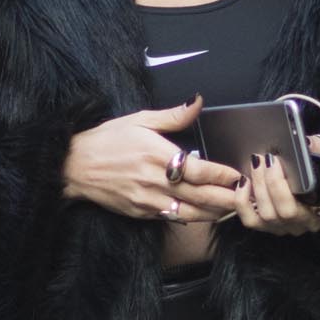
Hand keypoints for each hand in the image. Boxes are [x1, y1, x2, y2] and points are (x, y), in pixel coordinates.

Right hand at [61, 99, 243, 224]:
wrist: (74, 167)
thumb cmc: (106, 140)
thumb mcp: (138, 119)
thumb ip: (172, 115)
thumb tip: (197, 102)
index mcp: (156, 154)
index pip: (199, 169)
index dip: (222, 175)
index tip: (237, 175)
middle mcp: (154, 181)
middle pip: (200, 195)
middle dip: (227, 198)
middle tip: (246, 197)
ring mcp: (147, 200)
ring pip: (189, 213)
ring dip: (213, 213)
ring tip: (232, 210)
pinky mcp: (141, 212)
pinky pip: (172, 218)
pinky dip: (191, 218)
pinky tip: (204, 215)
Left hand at [234, 134, 319, 236]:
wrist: (313, 181)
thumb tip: (305, 144)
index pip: (318, 204)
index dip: (302, 186)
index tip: (284, 163)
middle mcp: (308, 222)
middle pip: (287, 211)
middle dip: (273, 182)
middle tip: (267, 158)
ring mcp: (287, 227)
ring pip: (268, 215)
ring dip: (258, 187)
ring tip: (256, 164)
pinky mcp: (268, 227)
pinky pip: (251, 221)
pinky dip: (243, 201)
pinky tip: (244, 182)